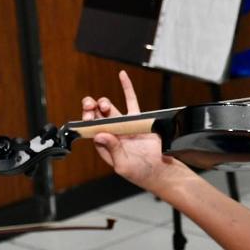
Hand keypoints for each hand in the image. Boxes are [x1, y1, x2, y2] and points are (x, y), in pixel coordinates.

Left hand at [81, 70, 182, 190]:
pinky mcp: (138, 120)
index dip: (86, 121)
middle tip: (91, 105)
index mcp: (106, 146)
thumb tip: (99, 135)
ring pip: (111, 109)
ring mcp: (125, 126)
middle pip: (97, 117)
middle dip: (91, 109)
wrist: (162, 170)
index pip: (91, 129)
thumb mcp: (123, 165)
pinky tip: (122, 76)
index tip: (87, 116)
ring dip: (104, 103)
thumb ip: (112, 150)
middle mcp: (113, 134)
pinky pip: (131, 101)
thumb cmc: (142, 173)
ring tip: (104, 103)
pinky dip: (127, 88)